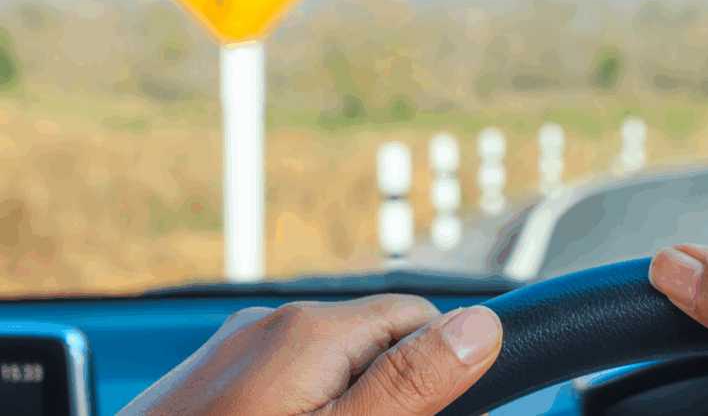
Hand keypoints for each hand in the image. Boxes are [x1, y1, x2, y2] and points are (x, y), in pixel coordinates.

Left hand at [115, 294, 501, 415]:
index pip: (421, 316)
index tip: (434, 414)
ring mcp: (237, 349)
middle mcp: (273, 323)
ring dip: (350, 398)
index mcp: (311, 328)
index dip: (440, 370)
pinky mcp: (213, 379)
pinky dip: (303, 405)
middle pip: (375, 338)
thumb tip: (480, 326)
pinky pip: (284, 380)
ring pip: (331, 363)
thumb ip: (410, 383)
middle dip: (394, 386)